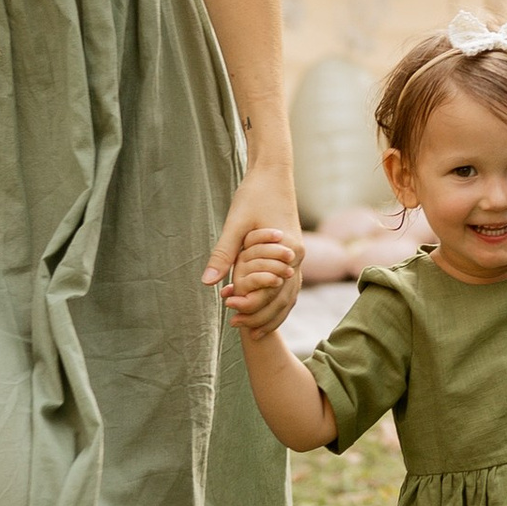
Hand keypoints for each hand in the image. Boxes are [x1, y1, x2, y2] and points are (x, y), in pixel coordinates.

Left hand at [204, 174, 302, 330]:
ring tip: (252, 332)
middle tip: (236, 327)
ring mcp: (299, 257)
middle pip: (283, 298)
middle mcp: (298, 257)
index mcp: (288, 250)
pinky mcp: (294, 255)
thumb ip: (223, 254)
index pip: (272, 289)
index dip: (252, 304)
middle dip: (261, 316)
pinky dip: (278, 302)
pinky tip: (264, 312)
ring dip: (272, 314)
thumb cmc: (254, 194)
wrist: (273, 173)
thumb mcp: (235, 224)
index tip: (230, 312)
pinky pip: (289, 287)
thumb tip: (208, 284)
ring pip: (290, 296)